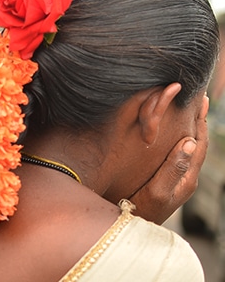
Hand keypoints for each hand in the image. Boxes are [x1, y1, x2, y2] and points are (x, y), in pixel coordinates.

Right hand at [129, 95, 208, 224]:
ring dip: (189, 129)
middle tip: (197, 99)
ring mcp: (175, 180)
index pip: (198, 144)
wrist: (129, 229)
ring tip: (186, 111)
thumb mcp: (158, 191)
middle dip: (198, 121)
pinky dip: (177, 139)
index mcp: (186, 178)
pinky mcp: (165, 181)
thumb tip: (189, 142)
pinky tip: (170, 134)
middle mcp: (184, 177)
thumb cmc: (141, 211)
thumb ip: (174, 168)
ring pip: (187, 149)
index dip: (200, 121)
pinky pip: (177, 155)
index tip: (199, 100)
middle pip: (196, 144)